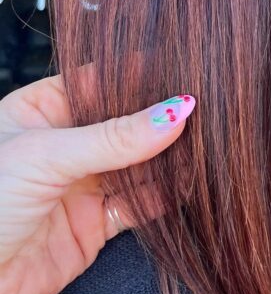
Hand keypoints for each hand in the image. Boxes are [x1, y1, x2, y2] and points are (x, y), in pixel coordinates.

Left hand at [0, 74, 194, 293]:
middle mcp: (63, 144)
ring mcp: (80, 184)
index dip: (140, 75)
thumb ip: (114, 137)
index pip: (99, 81)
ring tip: (207, 141)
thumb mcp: (46, 156)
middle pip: (124, 123)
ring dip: (169, 156)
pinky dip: (165, 194)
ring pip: (137, 163)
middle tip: (204, 106)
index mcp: (40, 110)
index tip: (182, 69)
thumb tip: (174, 111)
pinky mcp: (93, 225)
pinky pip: (138, 204)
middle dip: (161, 116)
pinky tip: (189, 180)